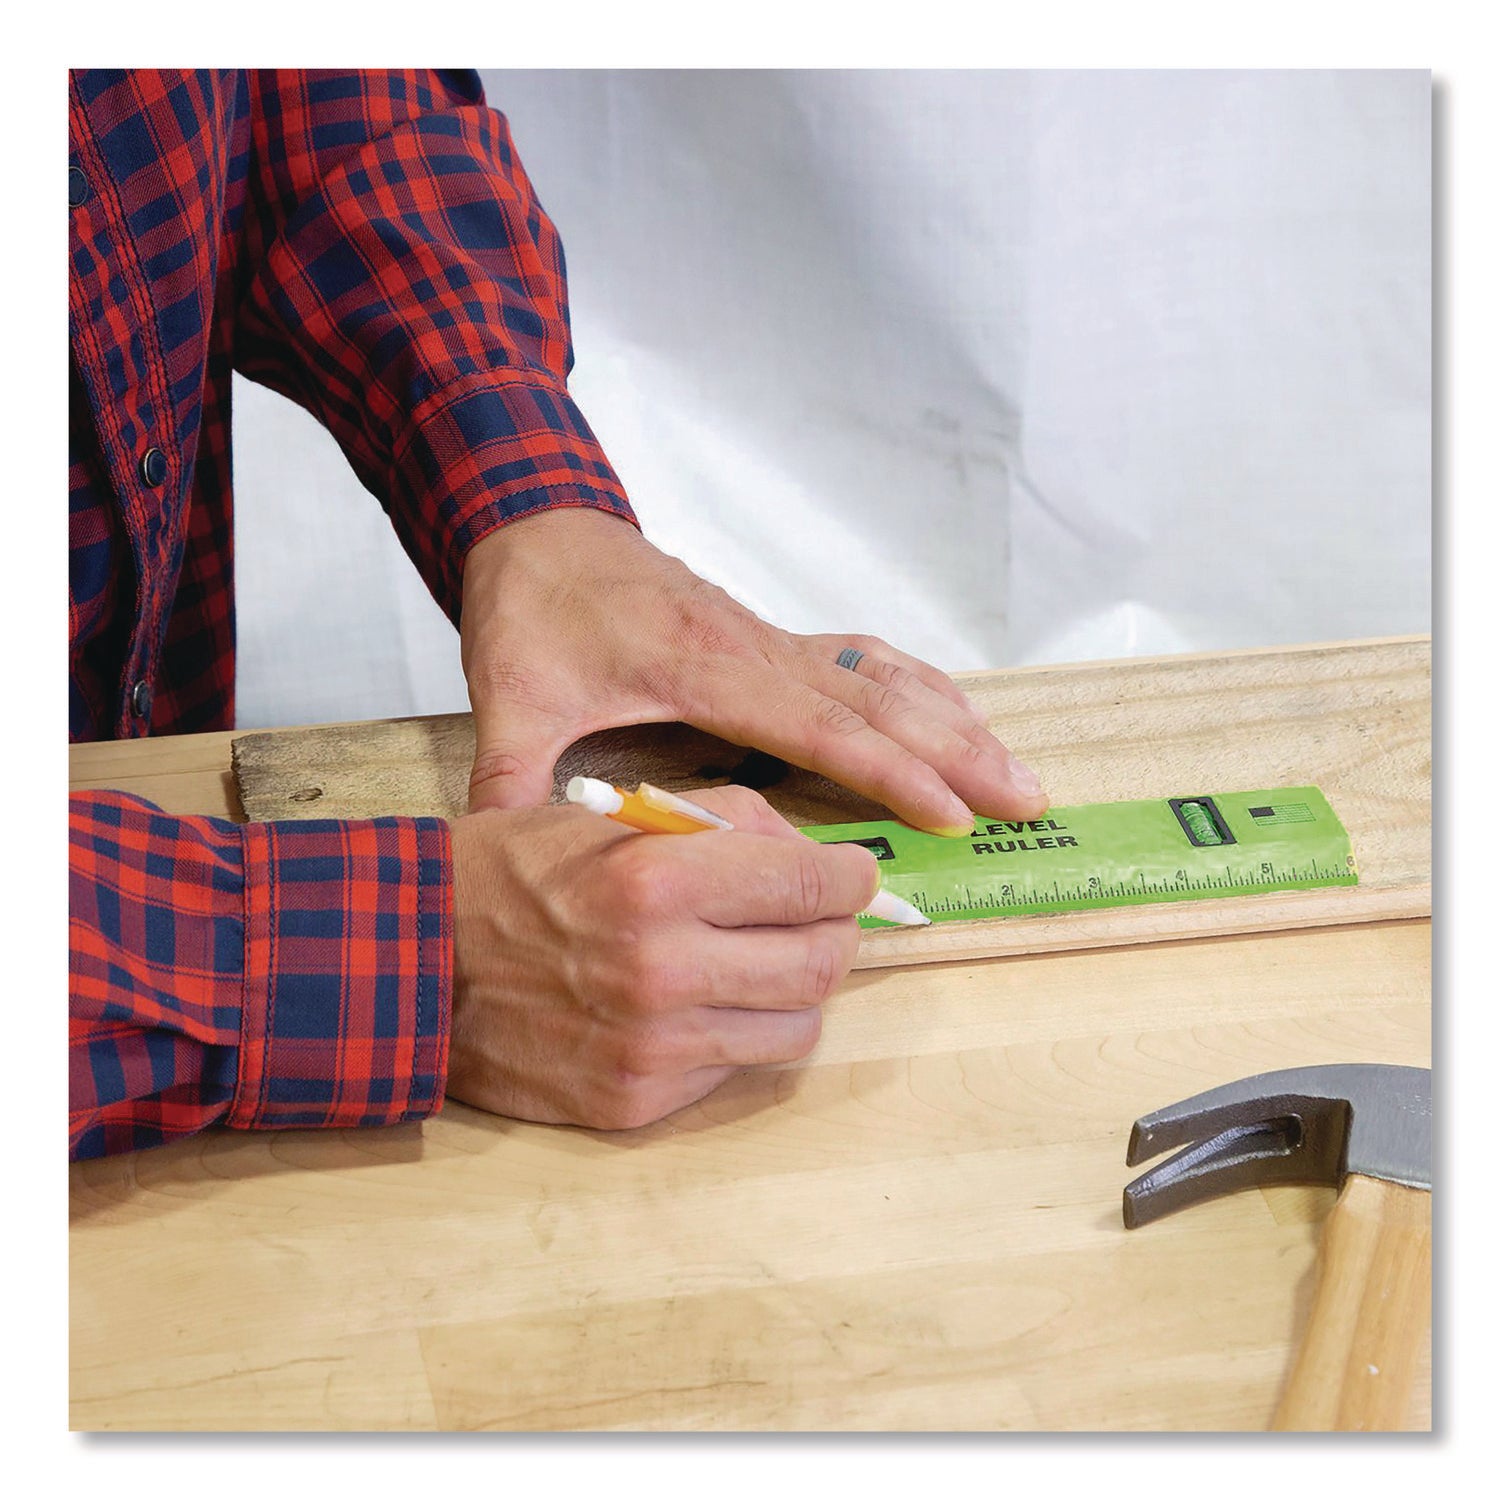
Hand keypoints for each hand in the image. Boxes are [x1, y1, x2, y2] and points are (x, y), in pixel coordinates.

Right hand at [446, 785, 877, 1128]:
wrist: (411, 966)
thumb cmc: (510, 875)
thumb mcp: (612, 815)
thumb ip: (724, 822)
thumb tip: (812, 857)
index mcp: (659, 881)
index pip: (814, 887)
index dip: (850, 878)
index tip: (850, 875)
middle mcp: (663, 970)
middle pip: (823, 965)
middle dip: (833, 934)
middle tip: (814, 920)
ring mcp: (652, 1047)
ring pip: (795, 1030)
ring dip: (791, 993)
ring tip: (753, 965)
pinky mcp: (635, 1102)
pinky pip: (732, 1071)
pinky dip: (731, 1035)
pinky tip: (692, 1006)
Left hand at [459, 509, 1045, 832]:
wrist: (541, 521)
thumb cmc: (534, 604)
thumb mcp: (512, 693)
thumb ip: (513, 778)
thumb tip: (502, 858)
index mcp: (704, 664)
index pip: (817, 723)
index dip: (888, 769)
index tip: (948, 813)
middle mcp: (757, 647)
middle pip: (879, 700)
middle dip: (959, 753)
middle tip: (1027, 800)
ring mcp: (773, 638)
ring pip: (887, 678)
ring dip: (957, 722)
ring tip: (1018, 772)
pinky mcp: (774, 637)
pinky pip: (866, 660)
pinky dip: (921, 689)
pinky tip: (955, 715)